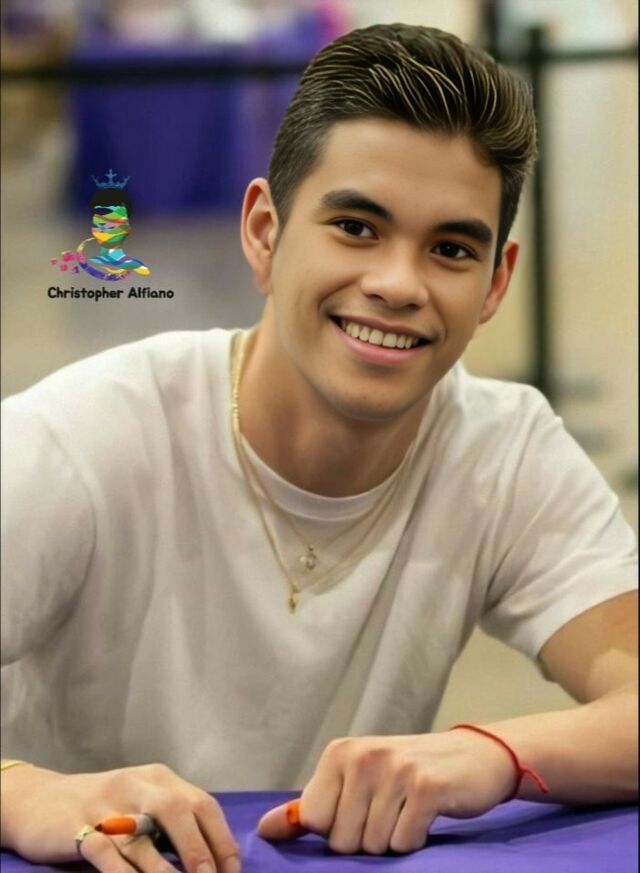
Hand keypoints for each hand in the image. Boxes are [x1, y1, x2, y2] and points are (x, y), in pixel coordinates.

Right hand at [0, 762, 240, 871]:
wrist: (40, 800)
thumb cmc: (104, 808)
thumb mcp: (142, 802)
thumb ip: (173, 823)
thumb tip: (214, 859)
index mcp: (159, 778)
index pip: (202, 803)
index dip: (221, 839)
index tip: (233, 872)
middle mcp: (136, 785)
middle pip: (177, 810)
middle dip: (199, 848)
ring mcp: (106, 805)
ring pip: (141, 836)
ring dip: (163, 870)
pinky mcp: (76, 827)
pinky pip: (103, 852)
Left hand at [258, 730, 515, 854]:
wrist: (473, 755)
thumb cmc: (408, 773)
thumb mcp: (356, 781)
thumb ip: (312, 807)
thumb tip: (264, 830)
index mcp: (340, 752)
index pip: (315, 821)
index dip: (338, 830)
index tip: (360, 810)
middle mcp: (364, 756)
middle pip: (343, 840)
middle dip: (366, 840)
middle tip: (390, 811)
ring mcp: (395, 769)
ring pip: (374, 846)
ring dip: (392, 841)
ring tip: (407, 811)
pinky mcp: (426, 787)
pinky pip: (403, 843)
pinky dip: (415, 840)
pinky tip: (424, 816)